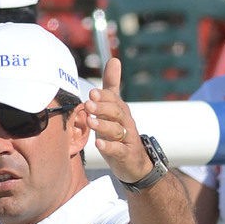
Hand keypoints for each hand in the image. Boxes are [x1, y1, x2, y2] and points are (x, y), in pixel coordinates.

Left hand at [85, 57, 145, 180]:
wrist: (135, 163)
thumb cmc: (120, 134)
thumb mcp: (114, 110)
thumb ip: (112, 87)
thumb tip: (114, 60)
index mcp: (120, 111)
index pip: (113, 100)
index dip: (103, 97)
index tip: (91, 93)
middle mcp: (125, 123)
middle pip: (116, 112)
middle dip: (102, 108)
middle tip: (89, 104)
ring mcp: (126, 139)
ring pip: (116, 130)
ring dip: (103, 125)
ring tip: (91, 122)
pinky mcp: (125, 154)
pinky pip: (117, 149)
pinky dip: (108, 146)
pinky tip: (98, 144)